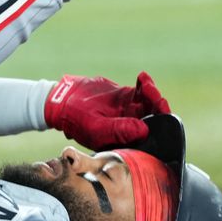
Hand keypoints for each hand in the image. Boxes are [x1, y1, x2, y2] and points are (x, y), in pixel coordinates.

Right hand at [44, 71, 170, 150]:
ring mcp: (129, 113)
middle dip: (158, 108)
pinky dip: (146, 85)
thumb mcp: (95, 126)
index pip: (148, 138)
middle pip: (154, 121)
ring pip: (150, 105)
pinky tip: (142, 77)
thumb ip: (119, 129)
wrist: (63, 101)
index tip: (157, 112)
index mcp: (123, 143)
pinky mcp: (127, 99)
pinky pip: (142, 93)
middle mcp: (129, 130)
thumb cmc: (75, 119)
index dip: (157, 125)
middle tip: (155, 96)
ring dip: (152, 94)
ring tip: (145, 84)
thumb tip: (144, 130)